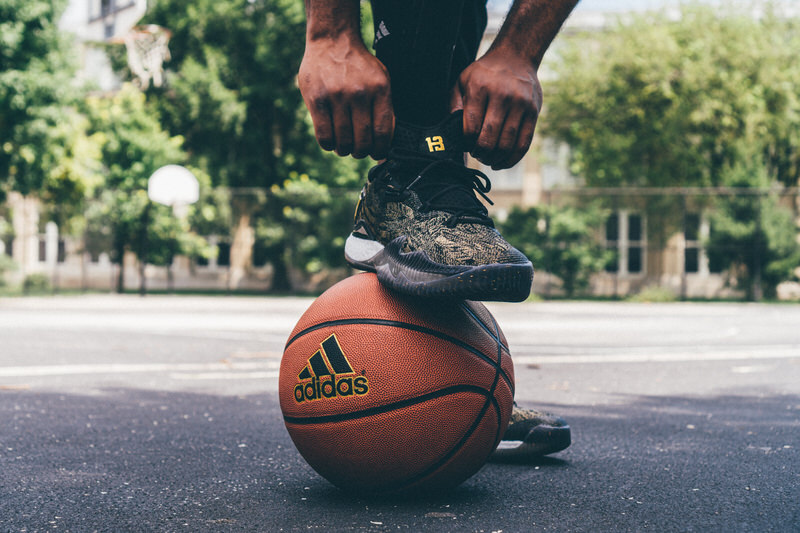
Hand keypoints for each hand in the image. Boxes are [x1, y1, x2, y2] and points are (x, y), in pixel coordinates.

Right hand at [298, 36, 393, 159]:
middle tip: (358, 151)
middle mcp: (359, 93)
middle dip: (361, 152)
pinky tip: (331, 141)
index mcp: (379, 89)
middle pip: (362, 141)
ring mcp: (336, 96)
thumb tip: (386, 143)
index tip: (377, 153)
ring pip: (343, 141)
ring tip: (344, 147)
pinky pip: (324, 135)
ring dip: (344, 150)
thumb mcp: (381, 79)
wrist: (332, 40)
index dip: (380, 150)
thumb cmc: (359, 66)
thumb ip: (384, 107)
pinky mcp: (317, 99)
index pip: (382, 132)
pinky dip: (328, 145)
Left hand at [457, 49, 542, 169]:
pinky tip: (502, 163)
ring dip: (495, 158)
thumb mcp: (462, 81)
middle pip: (489, 138)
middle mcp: (501, 94)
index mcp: (479, 87)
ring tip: (488, 159)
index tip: (466, 145)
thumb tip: (452, 131)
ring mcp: (520, 103)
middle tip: (477, 154)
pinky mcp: (533, 112)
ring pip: (507, 143)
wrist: (515, 57)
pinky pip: (524, 143)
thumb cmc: (484, 74)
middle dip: (480, 153)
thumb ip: (454, 104)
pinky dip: (512, 158)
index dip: (467, 143)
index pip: (471, 127)